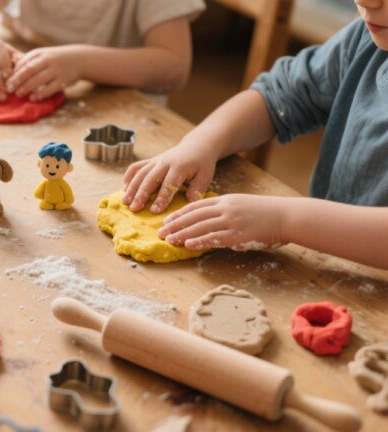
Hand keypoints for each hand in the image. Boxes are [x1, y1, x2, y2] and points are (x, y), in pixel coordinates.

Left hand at [6, 45, 81, 100]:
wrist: (77, 59)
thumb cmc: (54, 58)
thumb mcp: (41, 55)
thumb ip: (27, 61)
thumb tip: (10, 68)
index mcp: (39, 54)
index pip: (23, 63)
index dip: (13, 73)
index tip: (4, 81)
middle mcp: (48, 60)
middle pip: (30, 70)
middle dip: (18, 80)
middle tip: (9, 89)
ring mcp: (56, 70)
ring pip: (39, 79)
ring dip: (27, 87)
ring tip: (19, 94)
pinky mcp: (63, 80)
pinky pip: (51, 88)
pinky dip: (41, 94)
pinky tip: (33, 98)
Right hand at [122, 134, 219, 212]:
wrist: (196, 146)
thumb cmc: (202, 164)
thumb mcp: (206, 175)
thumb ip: (198, 188)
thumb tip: (190, 200)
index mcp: (180, 167)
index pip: (169, 183)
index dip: (161, 197)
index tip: (155, 211)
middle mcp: (165, 162)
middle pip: (150, 178)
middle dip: (141, 194)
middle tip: (134, 208)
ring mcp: (156, 160)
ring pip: (141, 173)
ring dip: (132, 187)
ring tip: (125, 201)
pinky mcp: (151, 160)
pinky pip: (137, 166)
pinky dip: (129, 176)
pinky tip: (124, 188)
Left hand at [157, 194, 287, 250]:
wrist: (287, 215)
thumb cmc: (267, 213)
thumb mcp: (243, 207)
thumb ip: (226, 214)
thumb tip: (213, 227)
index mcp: (225, 200)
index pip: (196, 206)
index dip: (179, 213)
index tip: (166, 219)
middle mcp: (225, 208)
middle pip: (193, 216)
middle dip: (175, 224)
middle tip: (160, 232)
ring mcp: (231, 221)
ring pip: (200, 227)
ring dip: (182, 234)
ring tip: (168, 240)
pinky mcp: (238, 234)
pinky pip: (214, 237)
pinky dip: (199, 241)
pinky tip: (188, 245)